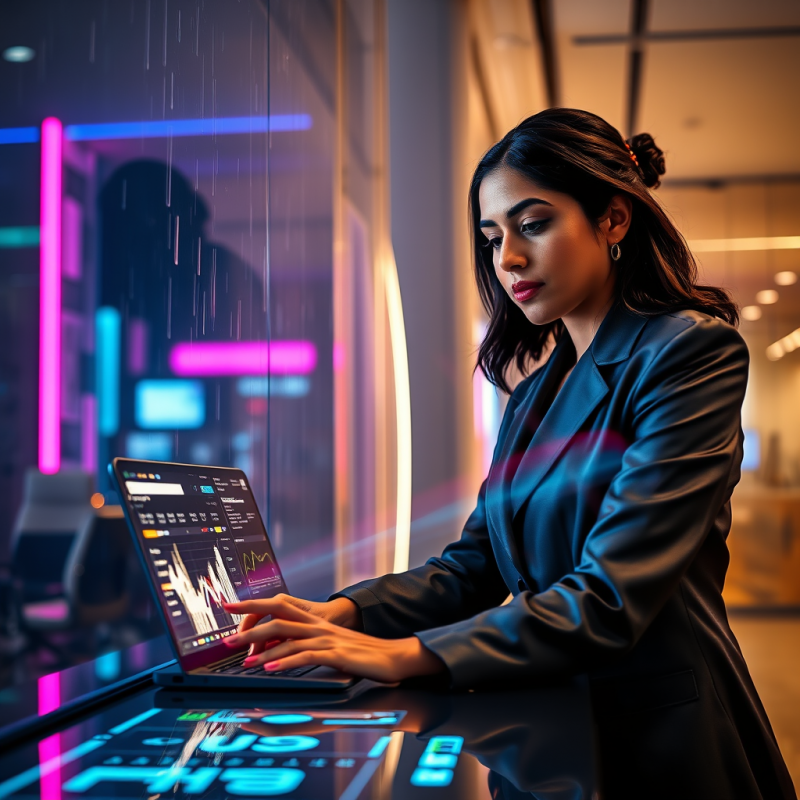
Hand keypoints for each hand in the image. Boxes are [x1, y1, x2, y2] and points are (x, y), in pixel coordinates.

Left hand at [221, 596, 445, 683]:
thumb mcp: (330, 647)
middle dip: (249, 628)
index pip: (279, 607)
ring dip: (261, 648)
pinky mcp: (335, 653)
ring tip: (242, 660)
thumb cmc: (362, 654)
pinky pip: (305, 655)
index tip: (229, 606)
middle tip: (226, 640)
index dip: (253, 606)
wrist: (393, 656)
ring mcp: (326, 639)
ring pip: (287, 636)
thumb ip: (306, 646)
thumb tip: (278, 653)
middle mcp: (318, 626)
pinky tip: (270, 668)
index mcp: (315, 622)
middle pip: (277, 619)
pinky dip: (284, 661)